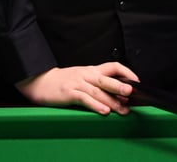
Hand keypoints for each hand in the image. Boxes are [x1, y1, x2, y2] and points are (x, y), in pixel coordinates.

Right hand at [15, 62, 139, 114]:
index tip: (136, 81)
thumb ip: (97, 83)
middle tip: (132, 92)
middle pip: (107, 79)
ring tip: (122, 108)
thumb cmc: (63, 81)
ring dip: (111, 100)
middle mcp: (86, 75)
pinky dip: (95, 105)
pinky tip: (103, 111)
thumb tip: (118, 93)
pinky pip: (84, 99)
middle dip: (120, 85)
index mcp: (92, 70)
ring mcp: (77, 83)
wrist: (40, 81)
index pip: (113, 66)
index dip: (126, 72)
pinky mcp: (68, 93)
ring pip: (97, 91)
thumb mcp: (83, 77)